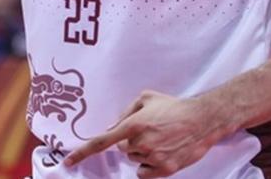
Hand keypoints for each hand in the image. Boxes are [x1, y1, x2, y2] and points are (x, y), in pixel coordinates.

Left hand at [64, 90, 221, 177]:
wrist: (202, 120)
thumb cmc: (173, 107)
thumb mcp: (146, 98)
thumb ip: (125, 112)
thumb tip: (111, 128)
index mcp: (133, 124)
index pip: (102, 141)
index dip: (82, 152)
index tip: (68, 161)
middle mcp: (140, 143)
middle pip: (123, 150)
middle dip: (131, 142)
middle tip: (150, 131)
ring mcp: (153, 158)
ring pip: (135, 160)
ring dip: (142, 153)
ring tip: (161, 139)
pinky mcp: (165, 169)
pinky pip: (144, 173)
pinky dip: (149, 166)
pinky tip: (162, 152)